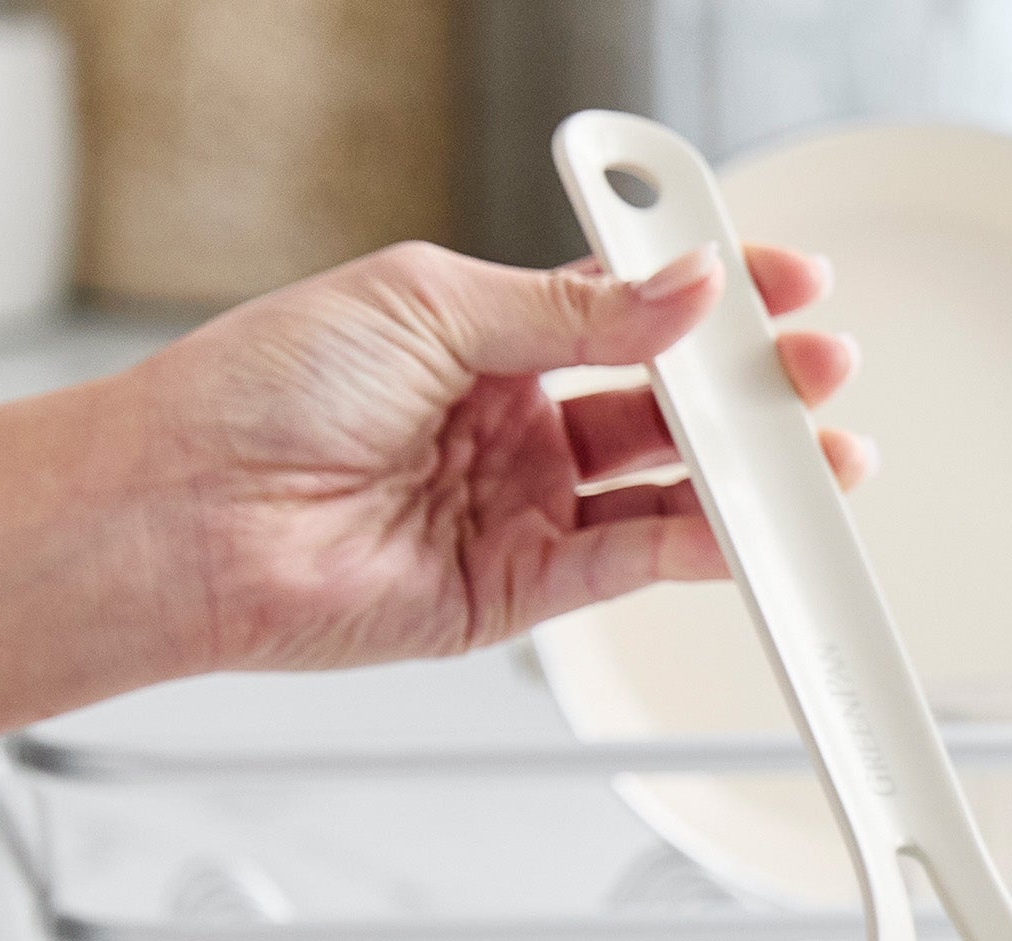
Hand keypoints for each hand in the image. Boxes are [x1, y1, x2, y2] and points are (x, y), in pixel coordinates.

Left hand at [0, 239, 864, 732]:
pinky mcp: (527, 587)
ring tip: (812, 456)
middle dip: (747, 386)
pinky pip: (637, 563)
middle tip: (814, 370)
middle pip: (663, 400)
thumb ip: (569, 310)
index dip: (708, 294)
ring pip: (665, 486)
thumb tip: (679, 292)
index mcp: (484, 331)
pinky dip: (702, 546)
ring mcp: (525, 506)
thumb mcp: (427, 303)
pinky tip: (748, 524)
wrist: (197, 517)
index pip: (626, 305)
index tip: (780, 282)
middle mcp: (513, 420)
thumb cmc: (262, 393)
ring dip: (744, 472)